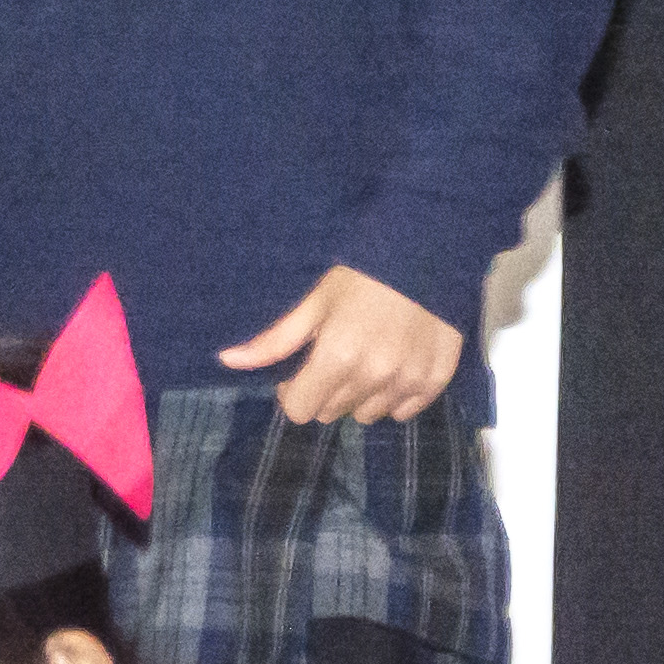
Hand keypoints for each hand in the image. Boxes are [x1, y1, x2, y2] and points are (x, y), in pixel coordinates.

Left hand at [218, 265, 461, 425]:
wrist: (427, 249)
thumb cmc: (362, 272)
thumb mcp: (314, 301)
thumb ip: (275, 339)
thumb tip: (227, 360)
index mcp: (337, 358)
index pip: (300, 411)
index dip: (294, 391)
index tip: (302, 369)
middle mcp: (373, 377)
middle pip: (332, 413)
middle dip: (326, 390)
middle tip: (337, 355)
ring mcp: (408, 381)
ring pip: (368, 414)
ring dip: (362, 395)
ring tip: (368, 357)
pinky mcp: (436, 381)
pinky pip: (405, 412)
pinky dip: (396, 396)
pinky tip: (396, 364)